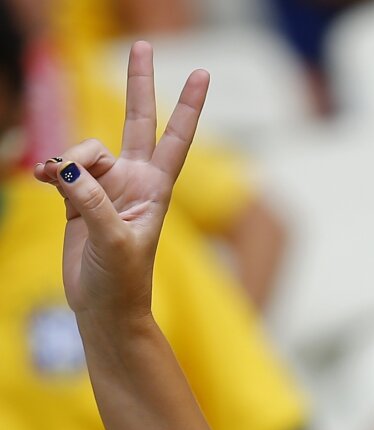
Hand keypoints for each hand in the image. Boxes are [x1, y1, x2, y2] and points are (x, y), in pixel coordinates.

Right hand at [33, 42, 207, 320]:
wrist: (104, 309)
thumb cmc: (123, 283)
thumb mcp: (114, 242)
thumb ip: (92, 201)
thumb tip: (65, 166)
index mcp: (154, 190)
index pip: (175, 140)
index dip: (188, 107)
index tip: (202, 74)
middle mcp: (132, 182)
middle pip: (137, 121)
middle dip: (140, 84)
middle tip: (144, 45)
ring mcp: (105, 187)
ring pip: (83, 148)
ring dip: (67, 160)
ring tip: (58, 185)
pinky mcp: (78, 197)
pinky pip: (60, 167)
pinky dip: (49, 170)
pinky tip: (39, 179)